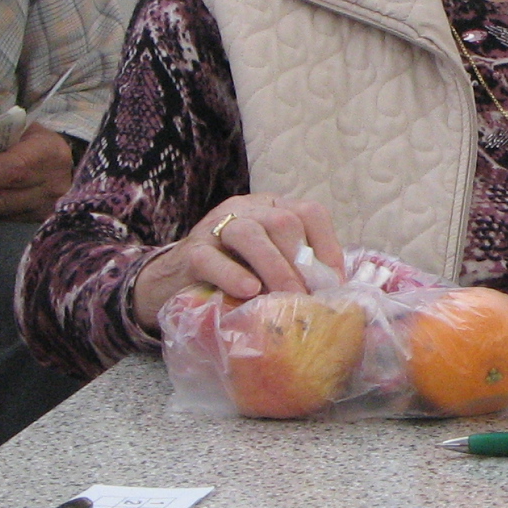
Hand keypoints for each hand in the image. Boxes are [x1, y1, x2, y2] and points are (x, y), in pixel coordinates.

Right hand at [131, 193, 344, 332]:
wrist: (172, 284)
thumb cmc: (232, 278)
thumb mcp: (268, 269)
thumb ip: (297, 270)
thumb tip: (335, 293)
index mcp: (271, 210)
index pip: (309, 212)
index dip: (327, 246)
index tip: (334, 283)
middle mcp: (246, 211)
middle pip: (282, 221)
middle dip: (301, 262)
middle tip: (311, 298)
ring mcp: (215, 228)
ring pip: (249, 233)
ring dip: (274, 268)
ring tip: (287, 297)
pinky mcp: (191, 252)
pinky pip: (211, 258)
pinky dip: (233, 275)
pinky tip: (248, 292)